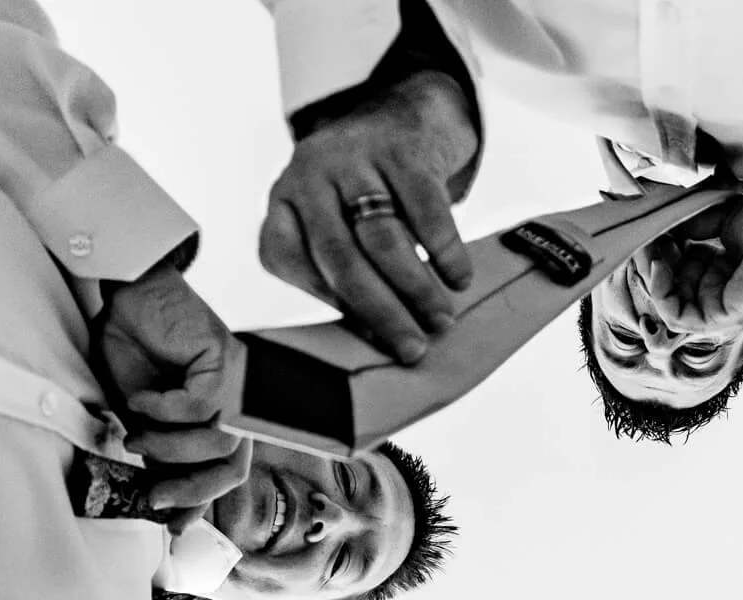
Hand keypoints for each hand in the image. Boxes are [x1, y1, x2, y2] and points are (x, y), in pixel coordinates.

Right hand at [95, 265, 245, 528]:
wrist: (129, 298)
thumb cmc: (134, 351)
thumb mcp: (140, 416)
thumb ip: (155, 451)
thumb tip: (156, 496)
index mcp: (216, 423)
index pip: (225, 475)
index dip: (203, 505)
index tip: (173, 528)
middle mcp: (234, 409)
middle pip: (233, 469)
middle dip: (194, 491)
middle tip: (155, 495)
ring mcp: (236, 388)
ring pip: (218, 444)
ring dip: (169, 447)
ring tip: (135, 435)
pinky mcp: (226, 364)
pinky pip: (198, 407)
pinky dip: (162, 409)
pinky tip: (141, 396)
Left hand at [260, 71, 477, 362]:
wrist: (406, 110)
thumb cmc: (371, 188)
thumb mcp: (337, 219)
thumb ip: (343, 272)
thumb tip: (379, 337)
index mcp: (283, 201)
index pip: (287, 260)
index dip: (327, 303)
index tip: (370, 338)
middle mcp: (309, 176)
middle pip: (340, 258)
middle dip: (381, 311)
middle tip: (413, 347)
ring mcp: (354, 158)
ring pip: (383, 238)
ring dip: (416, 288)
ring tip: (441, 320)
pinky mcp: (402, 149)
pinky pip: (426, 211)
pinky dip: (445, 251)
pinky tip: (458, 277)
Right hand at [649, 196, 742, 332]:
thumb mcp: (726, 216)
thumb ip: (694, 221)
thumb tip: (664, 221)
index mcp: (719, 266)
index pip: (677, 262)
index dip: (661, 244)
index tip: (651, 224)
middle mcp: (715, 288)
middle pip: (669, 281)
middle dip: (652, 257)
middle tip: (646, 234)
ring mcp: (715, 304)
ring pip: (668, 300)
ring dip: (653, 274)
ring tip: (651, 249)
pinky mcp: (718, 318)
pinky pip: (677, 316)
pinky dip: (662, 292)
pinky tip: (661, 267)